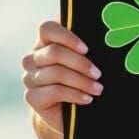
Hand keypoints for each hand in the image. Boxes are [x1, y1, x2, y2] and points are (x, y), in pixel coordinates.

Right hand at [22, 19, 102, 134]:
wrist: (74, 110)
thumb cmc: (85, 77)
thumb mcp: (88, 59)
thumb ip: (87, 46)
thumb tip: (108, 32)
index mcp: (45, 42)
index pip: (47, 28)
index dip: (66, 37)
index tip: (86, 49)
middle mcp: (33, 58)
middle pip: (54, 52)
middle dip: (80, 63)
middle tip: (98, 74)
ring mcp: (30, 77)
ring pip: (56, 73)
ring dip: (82, 82)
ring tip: (98, 89)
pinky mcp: (32, 97)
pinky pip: (54, 92)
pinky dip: (74, 95)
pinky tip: (87, 98)